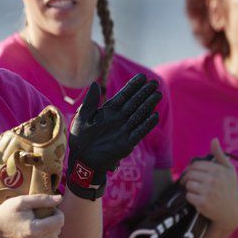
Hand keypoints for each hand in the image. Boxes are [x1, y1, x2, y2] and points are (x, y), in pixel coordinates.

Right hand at [0, 194, 63, 237]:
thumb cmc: (5, 214)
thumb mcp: (21, 202)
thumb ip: (42, 199)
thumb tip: (59, 198)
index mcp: (34, 229)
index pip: (59, 222)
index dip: (58, 213)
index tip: (51, 208)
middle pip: (58, 231)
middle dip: (55, 221)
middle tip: (45, 215)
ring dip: (52, 231)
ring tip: (41, 223)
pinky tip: (37, 233)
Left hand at [67, 74, 160, 199]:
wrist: (82, 160)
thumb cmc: (80, 138)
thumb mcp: (83, 117)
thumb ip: (90, 101)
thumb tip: (95, 83)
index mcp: (108, 112)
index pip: (123, 96)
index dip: (132, 87)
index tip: (142, 77)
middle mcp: (118, 120)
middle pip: (134, 104)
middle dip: (144, 93)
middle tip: (154, 82)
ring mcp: (123, 131)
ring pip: (138, 116)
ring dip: (148, 106)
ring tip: (157, 95)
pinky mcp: (126, 144)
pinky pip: (138, 133)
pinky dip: (146, 125)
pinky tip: (154, 116)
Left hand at [181, 139, 237, 231]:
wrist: (232, 213)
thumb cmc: (230, 189)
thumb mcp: (229, 171)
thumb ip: (219, 155)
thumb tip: (214, 139)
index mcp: (218, 170)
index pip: (195, 165)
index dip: (190, 170)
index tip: (192, 175)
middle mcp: (214, 180)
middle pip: (190, 174)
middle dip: (188, 179)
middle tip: (190, 184)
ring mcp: (209, 192)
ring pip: (188, 185)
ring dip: (189, 189)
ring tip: (196, 191)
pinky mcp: (203, 203)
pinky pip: (188, 196)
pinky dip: (191, 198)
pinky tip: (198, 199)